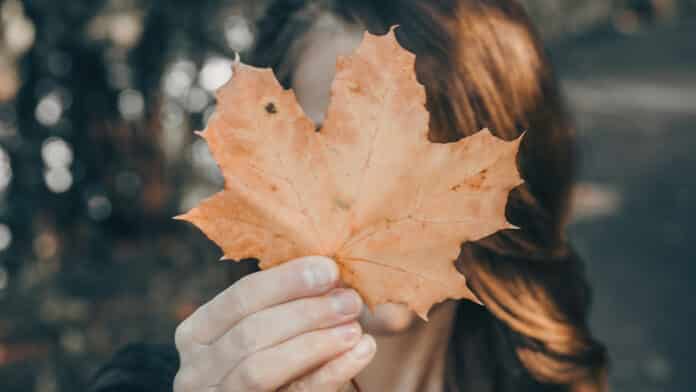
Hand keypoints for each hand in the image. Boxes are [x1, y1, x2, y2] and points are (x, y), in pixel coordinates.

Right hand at [173, 256, 375, 390]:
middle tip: (351, 300)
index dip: (287, 280)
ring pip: (261, 368)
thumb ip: (285, 304)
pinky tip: (360, 353)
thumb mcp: (262, 330)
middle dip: (306, 312)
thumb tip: (330, 271)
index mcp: (197, 333)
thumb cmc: (268, 359)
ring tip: (354, 328)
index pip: (240, 297)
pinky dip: (329, 374)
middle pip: (251, 331)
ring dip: (314, 343)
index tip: (330, 269)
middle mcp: (196, 369)